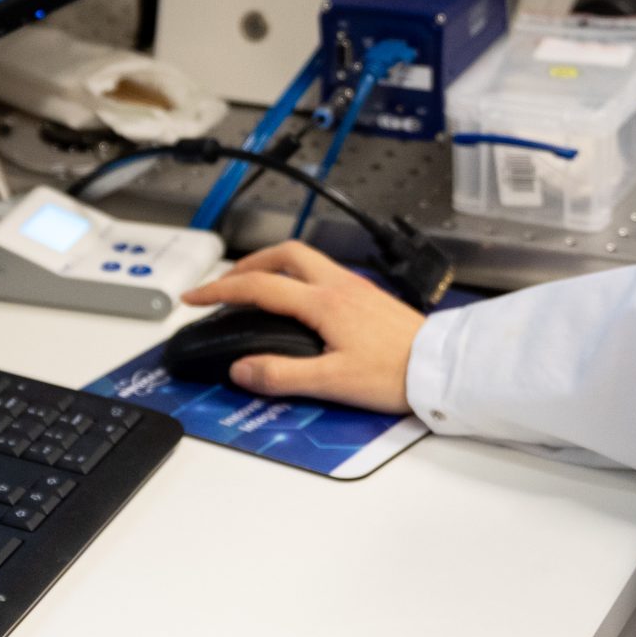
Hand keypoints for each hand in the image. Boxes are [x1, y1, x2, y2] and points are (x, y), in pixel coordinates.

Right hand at [180, 241, 424, 410]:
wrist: (440, 367)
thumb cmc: (394, 374)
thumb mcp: (331, 382)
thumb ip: (281, 375)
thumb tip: (240, 369)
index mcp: (322, 302)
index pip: (258, 287)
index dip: (219, 290)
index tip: (194, 297)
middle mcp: (338, 285)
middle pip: (282, 255)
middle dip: (246, 264)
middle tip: (225, 283)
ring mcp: (355, 286)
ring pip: (305, 258)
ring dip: (273, 265)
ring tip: (256, 285)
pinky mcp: (368, 296)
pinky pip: (323, 272)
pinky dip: (297, 275)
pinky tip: (299, 298)